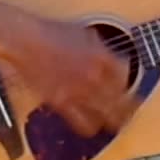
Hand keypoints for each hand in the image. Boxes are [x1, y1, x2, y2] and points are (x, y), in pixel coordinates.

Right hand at [0, 1, 136, 137]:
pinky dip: (91, 126)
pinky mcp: (63, 104)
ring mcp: (79, 92)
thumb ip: (101, 48)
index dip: (127, 80)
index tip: (126, 83)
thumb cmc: (52, 32)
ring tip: (118, 123)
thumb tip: (111, 58)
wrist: (27, 41)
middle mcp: (95, 77)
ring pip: (108, 116)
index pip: (126, 74)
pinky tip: (93, 126)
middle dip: (130, 106)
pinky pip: (84, 124)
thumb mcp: (84, 33)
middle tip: (132, 110)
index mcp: (102, 57)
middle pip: (123, 99)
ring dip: (115, 120)